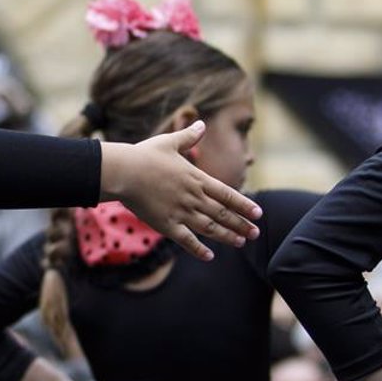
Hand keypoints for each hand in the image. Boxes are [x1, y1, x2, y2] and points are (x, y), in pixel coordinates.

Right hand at [101, 122, 261, 260]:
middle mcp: (193, 197)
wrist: (123, 172)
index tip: (258, 213)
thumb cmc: (144, 155)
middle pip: (223, 213)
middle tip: (255, 233)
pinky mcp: (166, 224)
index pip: (227, 194)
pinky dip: (198, 249)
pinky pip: (186, 240)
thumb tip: (202, 124)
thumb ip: (188, 137)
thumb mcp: (169, 142)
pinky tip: (209, 256)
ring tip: (240, 242)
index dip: (244, 204)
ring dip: (227, 236)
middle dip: (241, 224)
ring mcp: (181, 212)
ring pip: (210, 228)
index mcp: (196, 178)